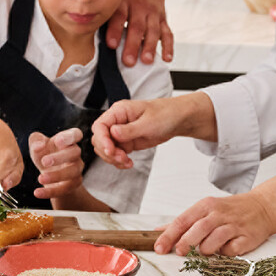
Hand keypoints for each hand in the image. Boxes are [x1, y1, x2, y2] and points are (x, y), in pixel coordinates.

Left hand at [29, 127, 85, 199]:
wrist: (48, 174)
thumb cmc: (44, 154)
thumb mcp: (36, 145)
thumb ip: (36, 141)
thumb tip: (39, 146)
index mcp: (67, 140)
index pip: (75, 134)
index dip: (69, 137)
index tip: (58, 141)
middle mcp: (75, 154)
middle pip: (75, 153)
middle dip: (60, 157)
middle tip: (44, 162)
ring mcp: (76, 169)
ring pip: (73, 172)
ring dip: (57, 176)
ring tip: (40, 179)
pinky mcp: (74, 184)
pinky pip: (65, 189)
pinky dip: (51, 192)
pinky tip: (38, 192)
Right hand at [92, 95, 206, 168]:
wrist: (177, 120)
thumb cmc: (165, 115)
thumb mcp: (148, 123)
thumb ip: (129, 129)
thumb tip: (113, 133)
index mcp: (119, 111)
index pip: (100, 126)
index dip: (102, 139)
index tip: (111, 150)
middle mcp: (116, 122)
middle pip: (99, 139)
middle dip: (108, 152)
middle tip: (122, 158)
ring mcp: (120, 133)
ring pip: (105, 149)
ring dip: (113, 159)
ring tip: (127, 162)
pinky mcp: (126, 142)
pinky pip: (115, 154)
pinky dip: (119, 162)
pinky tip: (129, 163)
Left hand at [106, 0, 173, 67]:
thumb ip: (106, 13)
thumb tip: (89, 31)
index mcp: (124, 1)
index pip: (119, 16)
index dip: (115, 30)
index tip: (111, 45)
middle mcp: (140, 6)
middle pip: (137, 26)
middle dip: (133, 45)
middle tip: (128, 61)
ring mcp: (153, 13)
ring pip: (153, 30)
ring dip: (150, 47)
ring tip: (146, 60)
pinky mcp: (163, 19)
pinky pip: (167, 33)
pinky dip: (168, 46)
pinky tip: (167, 58)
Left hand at [153, 177, 275, 255]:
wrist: (262, 207)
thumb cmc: (229, 210)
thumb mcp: (205, 210)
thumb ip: (183, 222)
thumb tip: (157, 231)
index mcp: (206, 206)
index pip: (183, 220)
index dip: (169, 235)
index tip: (159, 248)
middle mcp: (219, 214)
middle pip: (199, 229)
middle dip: (186, 242)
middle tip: (180, 252)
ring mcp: (234, 226)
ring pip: (215, 240)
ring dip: (206, 249)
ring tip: (206, 251)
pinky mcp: (248, 237)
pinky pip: (232, 250)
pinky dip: (226, 253)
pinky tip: (226, 249)